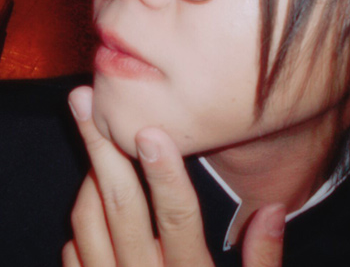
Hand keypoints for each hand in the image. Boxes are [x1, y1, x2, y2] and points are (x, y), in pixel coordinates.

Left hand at [62, 86, 284, 266]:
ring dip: (87, 176)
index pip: (177, 218)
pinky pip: (75, 254)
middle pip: (119, 206)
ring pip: (88, 223)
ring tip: (93, 136)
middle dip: (99, 148)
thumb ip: (265, 263)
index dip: (165, 172)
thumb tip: (273, 209)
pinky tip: (91, 197)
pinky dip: (80, 218)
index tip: (151, 127)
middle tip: (82, 99)